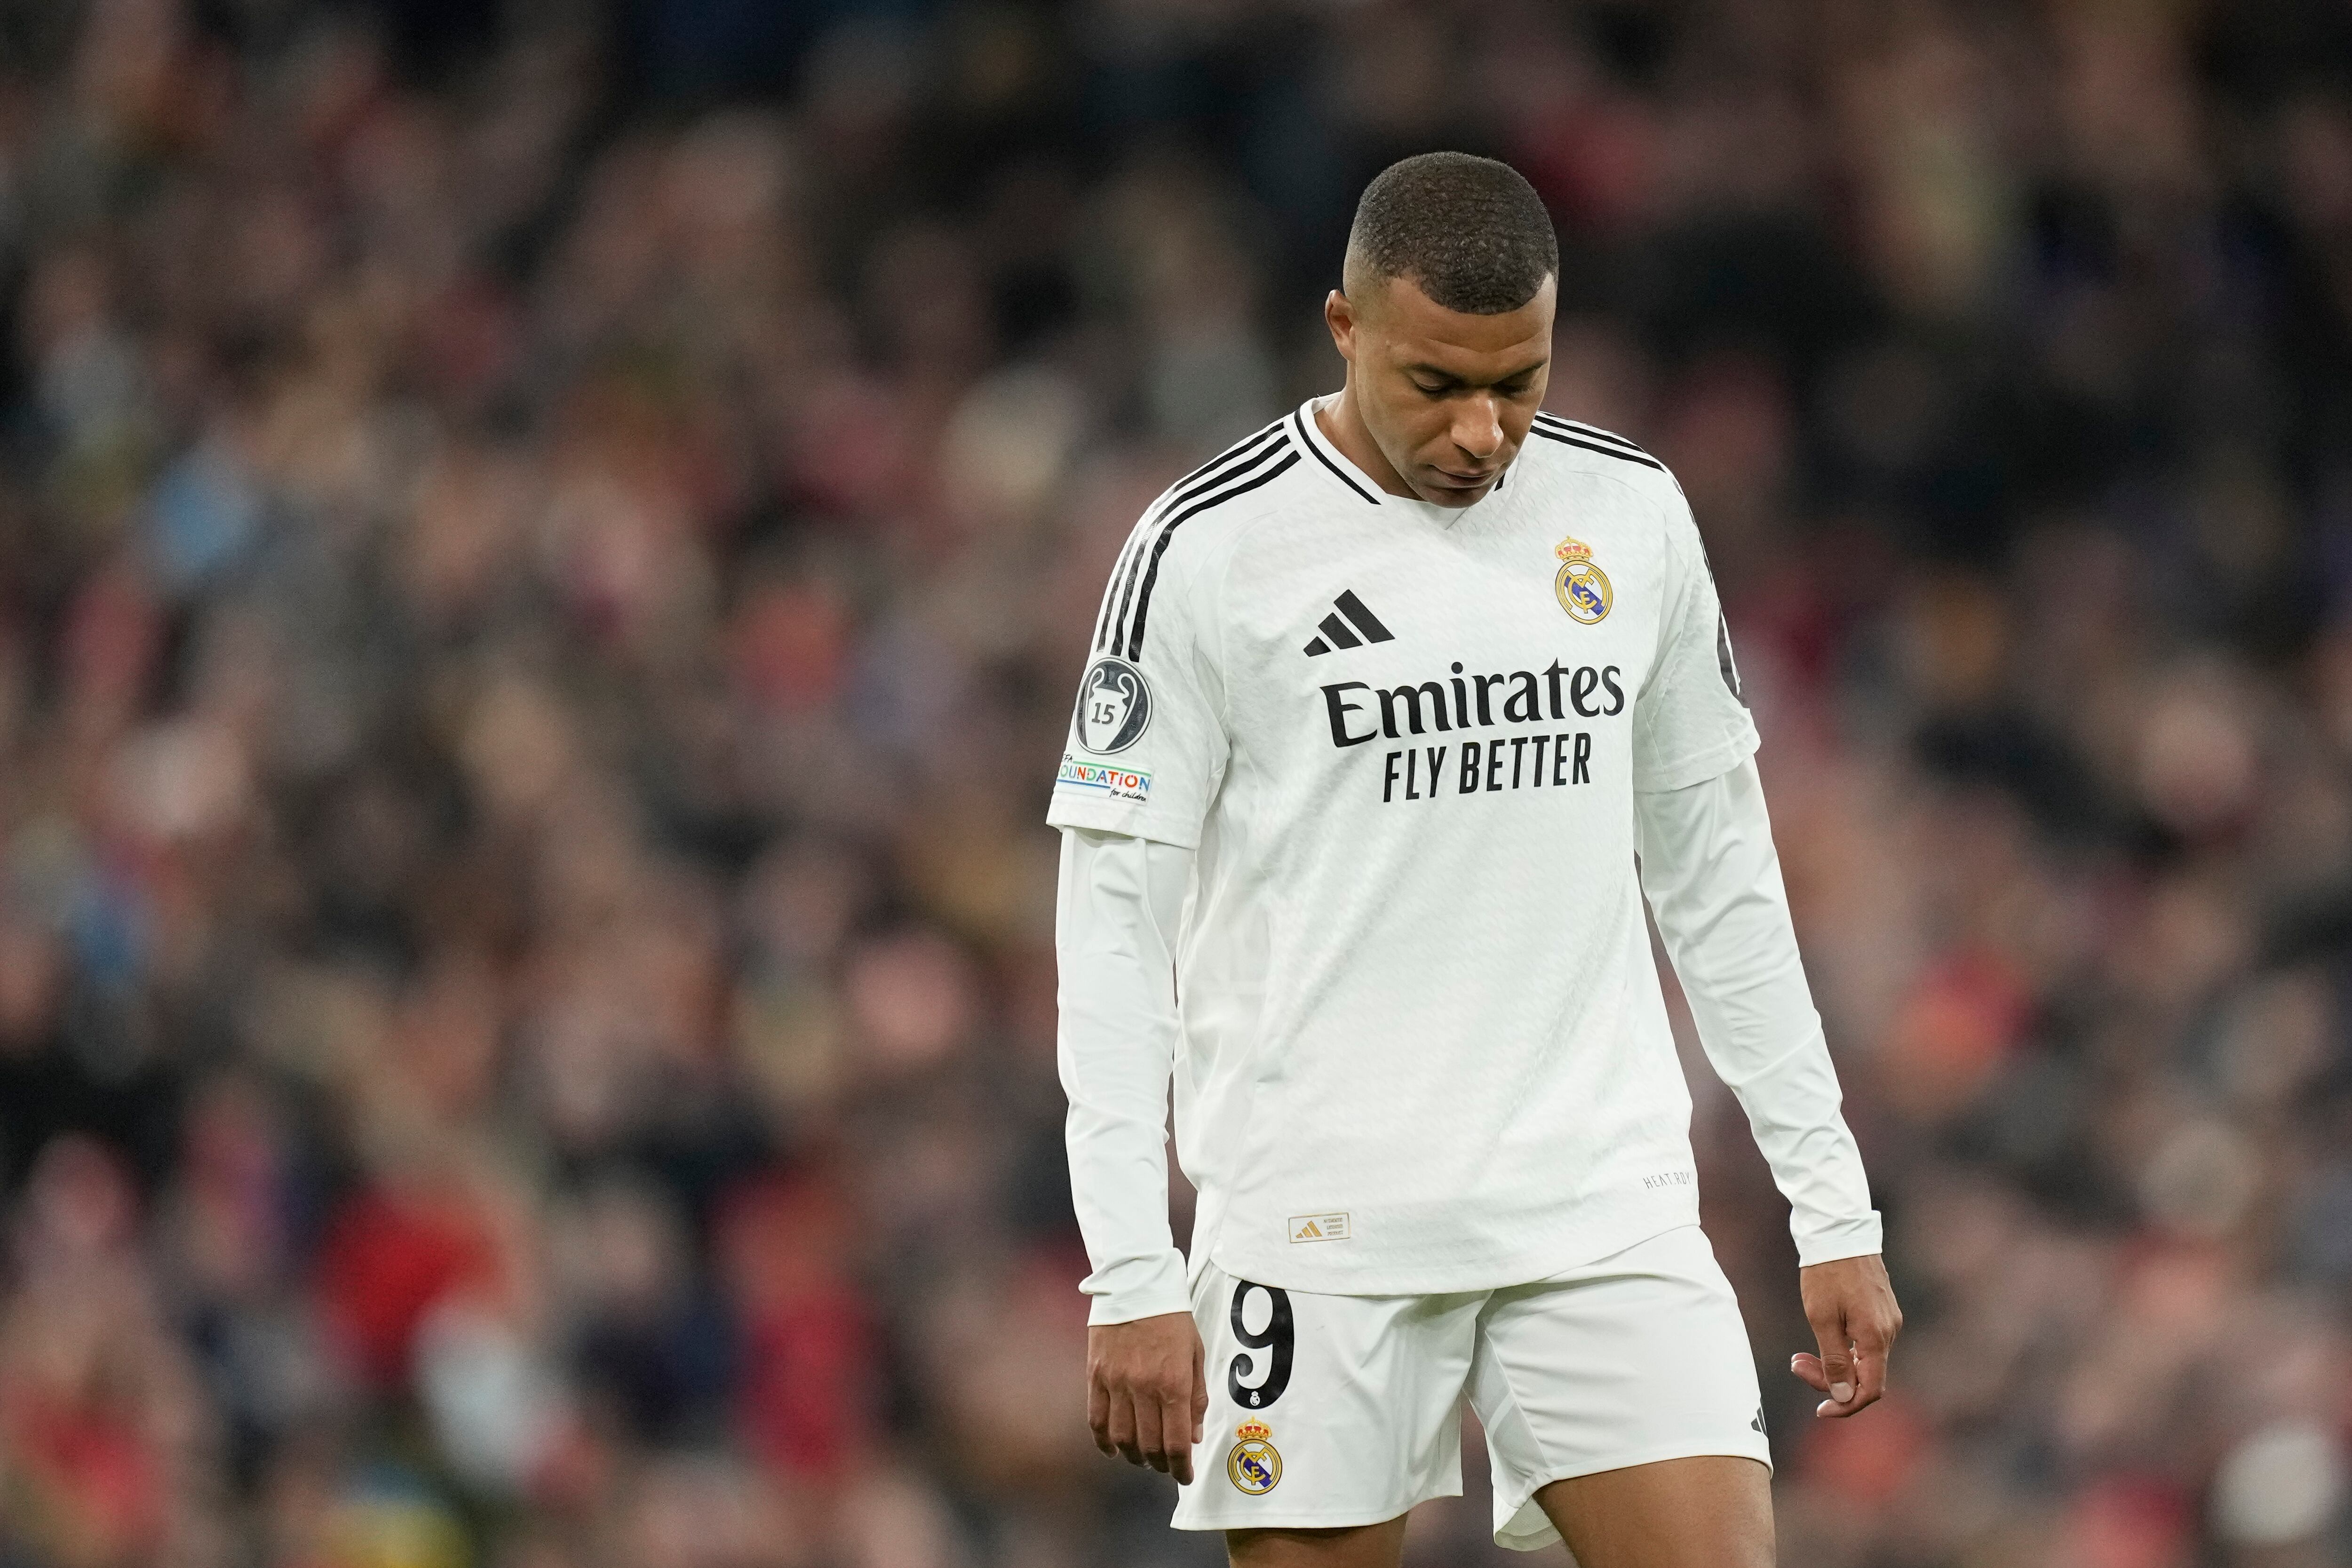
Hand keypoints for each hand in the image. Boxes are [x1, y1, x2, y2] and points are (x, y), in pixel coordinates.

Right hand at [1087, 1311, 1208, 1482]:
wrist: (1135, 1282)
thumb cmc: (1172, 1317)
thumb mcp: (1195, 1353)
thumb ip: (1196, 1397)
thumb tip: (1193, 1436)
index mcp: (1173, 1383)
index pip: (1176, 1442)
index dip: (1181, 1469)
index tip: (1185, 1476)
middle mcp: (1143, 1388)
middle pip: (1148, 1446)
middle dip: (1160, 1464)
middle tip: (1166, 1466)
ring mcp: (1116, 1383)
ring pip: (1121, 1438)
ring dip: (1133, 1456)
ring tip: (1142, 1457)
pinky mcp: (1095, 1376)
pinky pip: (1096, 1420)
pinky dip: (1103, 1442)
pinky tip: (1113, 1448)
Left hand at [1791, 1253, 1901, 1418]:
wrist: (1838, 1232)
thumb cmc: (1826, 1273)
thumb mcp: (1822, 1318)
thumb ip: (1834, 1359)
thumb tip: (1844, 1395)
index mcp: (1876, 1337)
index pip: (1870, 1390)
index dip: (1846, 1405)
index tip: (1820, 1410)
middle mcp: (1889, 1332)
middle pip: (1865, 1376)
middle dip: (1829, 1380)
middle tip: (1796, 1365)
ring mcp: (1887, 1320)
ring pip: (1863, 1359)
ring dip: (1833, 1363)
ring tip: (1799, 1357)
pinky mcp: (1881, 1310)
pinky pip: (1865, 1343)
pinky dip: (1842, 1348)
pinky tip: (1820, 1339)